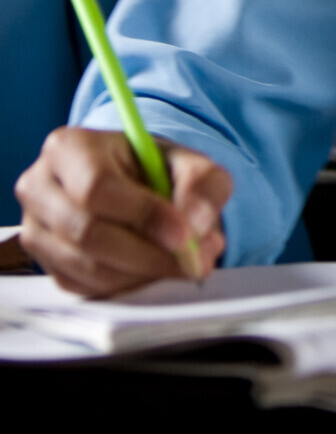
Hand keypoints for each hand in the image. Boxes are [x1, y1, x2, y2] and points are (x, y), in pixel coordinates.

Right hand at [16, 127, 231, 295]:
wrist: (132, 184)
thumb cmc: (153, 168)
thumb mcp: (188, 161)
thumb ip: (202, 183)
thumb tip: (197, 223)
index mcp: (68, 147)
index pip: (96, 187)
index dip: (142, 215)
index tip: (184, 234)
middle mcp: (40, 187)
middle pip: (86, 232)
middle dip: (146, 253)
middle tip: (191, 260)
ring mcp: (36, 229)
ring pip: (85, 267)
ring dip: (141, 273)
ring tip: (183, 263)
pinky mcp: (46, 264)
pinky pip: (84, 286)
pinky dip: (126, 285)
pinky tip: (154, 268)